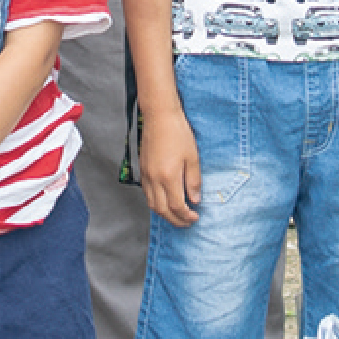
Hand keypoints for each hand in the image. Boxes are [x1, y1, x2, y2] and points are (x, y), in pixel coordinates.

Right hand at [136, 105, 200, 227]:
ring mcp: (146, 175)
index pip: (177, 206)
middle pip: (162, 210)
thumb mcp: (193, 157)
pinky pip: (147, 194)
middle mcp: (154, 179)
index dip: (186, 216)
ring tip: (177, 215)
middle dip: (176, 220)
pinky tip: (164, 201)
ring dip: (164, 214)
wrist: (159, 116)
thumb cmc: (178, 133)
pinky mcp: (142, 170)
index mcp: (168, 177)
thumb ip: (193, 181)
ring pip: (152, 204)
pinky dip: (156, 203)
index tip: (195, 217)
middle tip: (187, 222)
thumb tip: (195, 200)